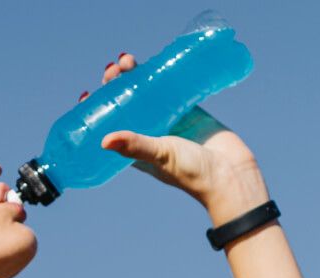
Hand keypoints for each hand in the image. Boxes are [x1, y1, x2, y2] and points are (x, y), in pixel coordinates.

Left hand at [81, 53, 270, 225]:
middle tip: (113, 70)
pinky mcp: (190, 112)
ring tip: (127, 60)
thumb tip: (103, 141)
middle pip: (127, 106)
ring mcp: (170, 122)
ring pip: (148, 94)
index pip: (110, 127)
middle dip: (117, 86)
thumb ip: (135, 145)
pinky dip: (163, 77)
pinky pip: (172, 90)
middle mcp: (151, 135)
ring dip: (136, 77)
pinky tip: (153, 62)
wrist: (231, 175)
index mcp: (136, 151)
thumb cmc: (193, 173)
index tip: (88, 94)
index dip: (97, 111)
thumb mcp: (160, 156)